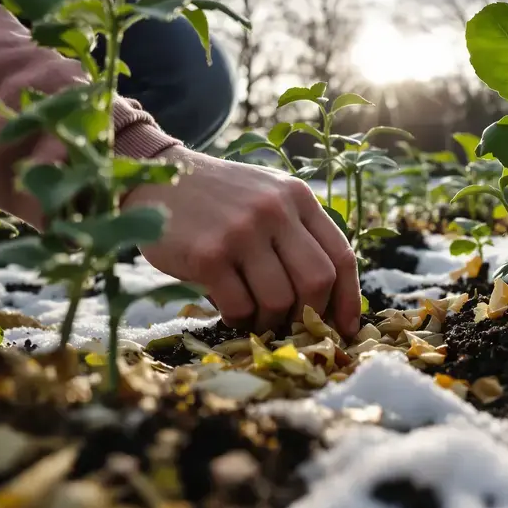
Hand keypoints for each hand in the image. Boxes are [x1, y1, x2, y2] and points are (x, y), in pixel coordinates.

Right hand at [124, 147, 359, 335]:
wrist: (159, 180)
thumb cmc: (219, 198)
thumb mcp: (268, 196)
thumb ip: (298, 233)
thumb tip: (328, 299)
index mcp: (297, 197)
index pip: (341, 254)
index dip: (349, 297)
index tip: (345, 326)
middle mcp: (275, 210)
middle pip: (317, 281)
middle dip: (311, 314)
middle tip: (295, 327)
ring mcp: (242, 232)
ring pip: (279, 300)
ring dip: (271, 321)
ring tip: (257, 317)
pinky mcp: (209, 255)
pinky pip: (240, 307)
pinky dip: (240, 319)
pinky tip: (231, 311)